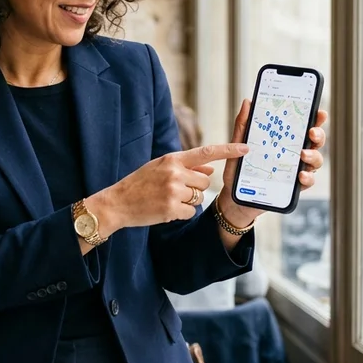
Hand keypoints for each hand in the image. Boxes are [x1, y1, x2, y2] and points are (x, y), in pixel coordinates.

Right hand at [87, 143, 249, 233]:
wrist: (117, 203)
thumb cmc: (139, 184)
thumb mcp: (160, 168)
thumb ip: (186, 168)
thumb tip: (211, 171)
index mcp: (172, 159)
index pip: (206, 152)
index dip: (228, 150)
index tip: (246, 148)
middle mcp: (174, 172)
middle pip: (204, 182)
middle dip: (194, 188)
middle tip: (173, 191)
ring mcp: (173, 191)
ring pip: (198, 198)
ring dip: (188, 202)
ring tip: (166, 199)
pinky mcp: (171, 208)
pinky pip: (191, 212)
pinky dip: (181, 213)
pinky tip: (165, 210)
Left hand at [218, 100, 327, 225]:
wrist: (235, 197)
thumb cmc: (239, 170)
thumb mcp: (238, 145)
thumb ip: (243, 125)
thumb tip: (248, 102)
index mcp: (284, 140)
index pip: (303, 126)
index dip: (315, 118)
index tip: (319, 112)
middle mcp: (293, 154)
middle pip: (315, 142)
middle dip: (318, 135)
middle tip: (311, 133)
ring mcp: (296, 170)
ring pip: (315, 160)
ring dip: (313, 156)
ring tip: (303, 155)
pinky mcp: (294, 187)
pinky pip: (307, 181)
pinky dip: (307, 177)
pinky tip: (301, 175)